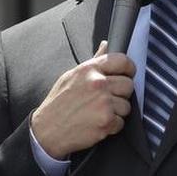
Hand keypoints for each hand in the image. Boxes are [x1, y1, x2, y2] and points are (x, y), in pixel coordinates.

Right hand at [30, 41, 135, 159]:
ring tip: (98, 112)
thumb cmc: (58, 103)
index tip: (128, 74)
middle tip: (107, 99)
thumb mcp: (72, 76)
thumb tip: (106, 45)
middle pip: (128, 85)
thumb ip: (94, 61)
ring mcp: (103, 103)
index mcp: (89, 69)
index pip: (122, 61)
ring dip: (117, 111)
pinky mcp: (106, 121)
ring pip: (127, 105)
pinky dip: (112, 126)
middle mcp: (98, 84)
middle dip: (121, 93)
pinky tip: (97, 123)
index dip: (129, 68)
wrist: (47, 130)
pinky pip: (121, 122)